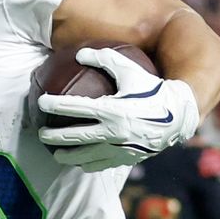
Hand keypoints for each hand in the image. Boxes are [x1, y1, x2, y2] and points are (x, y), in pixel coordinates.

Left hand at [39, 48, 199, 171]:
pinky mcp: (126, 158)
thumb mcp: (130, 69)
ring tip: (56, 154)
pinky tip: (80, 162)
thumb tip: (79, 54)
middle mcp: (112, 132)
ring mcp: (119, 148)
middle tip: (41, 134)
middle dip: (53, 136)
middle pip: (74, 137)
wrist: (178, 115)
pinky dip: (87, 164)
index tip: (40, 102)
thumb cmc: (153, 88)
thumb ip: (104, 59)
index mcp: (111, 109)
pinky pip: (102, 164)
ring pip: (85, 156)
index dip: (54, 104)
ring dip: (67, 156)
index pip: (74, 107)